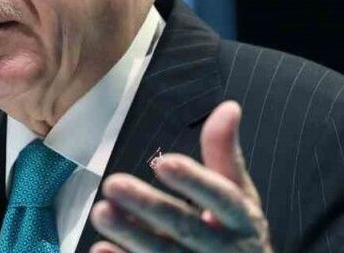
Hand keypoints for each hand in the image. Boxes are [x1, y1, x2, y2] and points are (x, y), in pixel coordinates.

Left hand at [89, 101, 271, 252]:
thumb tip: (228, 106)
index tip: (164, 163)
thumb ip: (225, 154)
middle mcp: (224, 248)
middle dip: (149, 207)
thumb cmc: (237, 230)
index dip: (194, 182)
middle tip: (113, 183)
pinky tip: (100, 249)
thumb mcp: (240, 193)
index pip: (221, 198)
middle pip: (185, 227)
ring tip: (100, 211)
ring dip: (130, 235)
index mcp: (242, 219)